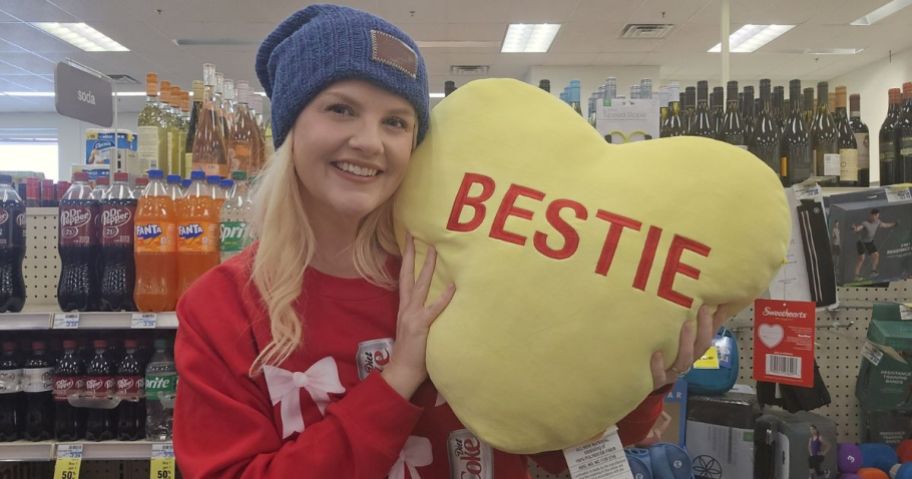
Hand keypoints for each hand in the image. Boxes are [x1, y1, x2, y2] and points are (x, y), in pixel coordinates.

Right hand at [382, 233, 455, 399]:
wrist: (401, 371)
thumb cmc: (412, 352)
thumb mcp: (414, 327)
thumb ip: (421, 313)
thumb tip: (434, 300)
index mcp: (404, 307)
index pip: (404, 277)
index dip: (406, 259)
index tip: (409, 242)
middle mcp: (406, 307)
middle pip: (408, 275)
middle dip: (411, 254)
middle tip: (415, 235)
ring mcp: (413, 316)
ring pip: (420, 286)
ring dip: (429, 267)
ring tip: (435, 251)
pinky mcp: (421, 327)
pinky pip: (434, 309)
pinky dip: (443, 298)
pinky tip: (451, 286)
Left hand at [649, 304, 731, 389]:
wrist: (635, 378)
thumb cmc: (654, 353)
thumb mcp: (669, 337)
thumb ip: (683, 322)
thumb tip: (696, 300)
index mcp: (689, 351)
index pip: (707, 336)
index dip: (714, 323)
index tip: (715, 304)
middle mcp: (683, 362)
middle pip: (700, 348)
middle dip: (704, 328)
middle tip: (703, 308)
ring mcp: (669, 373)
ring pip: (684, 362)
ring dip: (686, 343)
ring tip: (686, 325)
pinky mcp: (653, 381)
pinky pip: (659, 376)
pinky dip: (658, 365)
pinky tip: (656, 353)